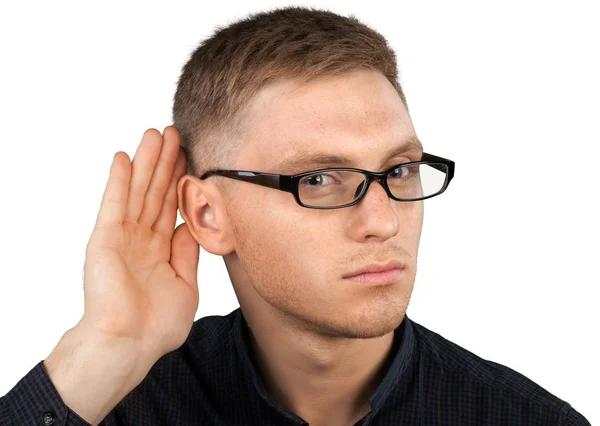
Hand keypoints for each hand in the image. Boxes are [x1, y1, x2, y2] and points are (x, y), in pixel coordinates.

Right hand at [79, 126, 198, 361]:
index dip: (180, 180)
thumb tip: (190, 227)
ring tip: (155, 134)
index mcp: (161, 250)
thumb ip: (187, 253)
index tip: (191, 155)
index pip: (172, 206)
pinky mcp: (106, 238)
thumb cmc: (158, 325)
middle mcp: (141, 239)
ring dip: (146, 162)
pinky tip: (124, 157)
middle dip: (166, 162)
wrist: (131, 343)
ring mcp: (123, 237)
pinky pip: (114, 203)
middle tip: (175, 132)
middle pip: (156, 192)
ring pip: (138, 191)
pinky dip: (119, 180)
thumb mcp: (186, 285)